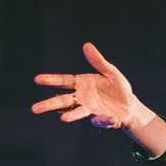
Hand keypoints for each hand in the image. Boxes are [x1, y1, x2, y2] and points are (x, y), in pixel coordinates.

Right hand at [32, 42, 165, 155]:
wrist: (130, 106)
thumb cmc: (118, 88)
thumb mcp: (110, 72)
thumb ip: (98, 61)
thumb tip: (87, 45)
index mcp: (81, 83)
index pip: (63, 81)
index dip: (51, 80)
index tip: (37, 79)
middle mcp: (82, 98)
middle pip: (63, 101)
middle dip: (49, 104)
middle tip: (34, 109)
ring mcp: (91, 109)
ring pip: (76, 113)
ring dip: (70, 116)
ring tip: (63, 119)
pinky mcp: (101, 119)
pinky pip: (99, 120)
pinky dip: (102, 119)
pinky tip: (105, 117)